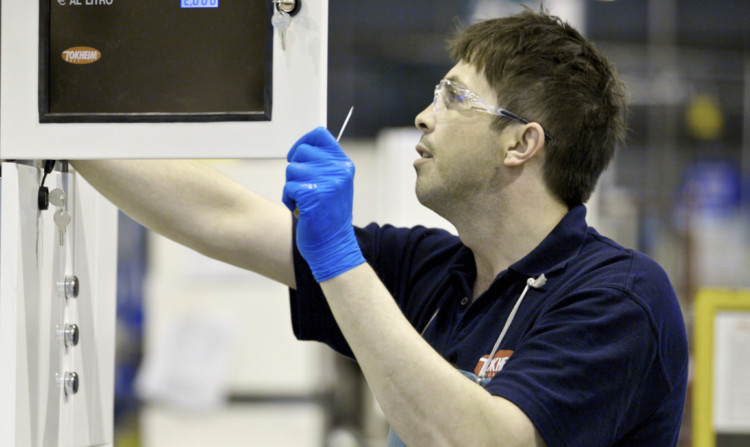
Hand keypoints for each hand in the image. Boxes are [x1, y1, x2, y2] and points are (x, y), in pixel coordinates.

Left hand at [282, 127, 364, 281]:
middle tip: (305, 189)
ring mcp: (328, 182)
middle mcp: (339, 170)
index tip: (298, 158)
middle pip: (301, 152)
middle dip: (295, 170)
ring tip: (304, 201)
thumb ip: (323, 165)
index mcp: (344, 165)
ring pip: (292, 170)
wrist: (333, 246)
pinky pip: (288, 188)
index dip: (303, 143)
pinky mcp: (314, 196)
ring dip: (292, 187)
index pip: (320, 135)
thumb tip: (301, 149)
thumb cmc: (328, 216)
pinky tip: (301, 210)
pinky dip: (289, 200)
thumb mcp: (335, 184)